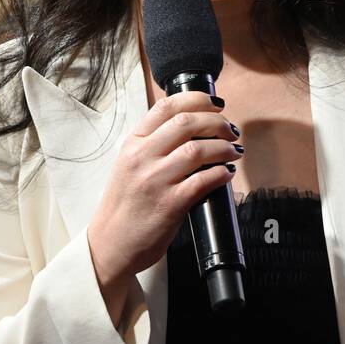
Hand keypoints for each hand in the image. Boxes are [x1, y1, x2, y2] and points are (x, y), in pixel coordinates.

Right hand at [87, 91, 242, 316]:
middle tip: (231, 130)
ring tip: (234, 151)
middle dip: (217, 122)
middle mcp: (142, 158)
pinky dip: (222, 173)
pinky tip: (227, 173)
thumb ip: (153, 143)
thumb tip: (191, 124)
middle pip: (186, 123)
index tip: (215, 103)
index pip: (166, 107)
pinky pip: (204, 180)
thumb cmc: (125, 204)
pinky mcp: (170, 205)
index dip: (197, 99)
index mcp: (132, 144)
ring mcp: (156, 181)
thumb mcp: (129, 164)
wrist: (111, 243)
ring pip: (199, 150)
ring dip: (224, 148)